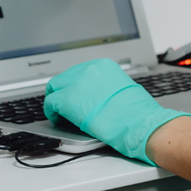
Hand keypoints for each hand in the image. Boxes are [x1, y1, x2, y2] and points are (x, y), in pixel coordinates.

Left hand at [44, 59, 188, 164]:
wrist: (140, 123)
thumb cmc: (138, 112)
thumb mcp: (123, 88)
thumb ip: (105, 86)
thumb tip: (96, 95)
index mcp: (103, 66)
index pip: (79, 72)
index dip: (74, 85)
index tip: (73, 94)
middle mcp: (88, 70)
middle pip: (64, 78)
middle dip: (62, 91)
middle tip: (61, 104)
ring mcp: (77, 84)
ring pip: (54, 88)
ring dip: (56, 100)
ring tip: (60, 113)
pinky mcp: (68, 100)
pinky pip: (51, 103)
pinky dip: (51, 111)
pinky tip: (57, 119)